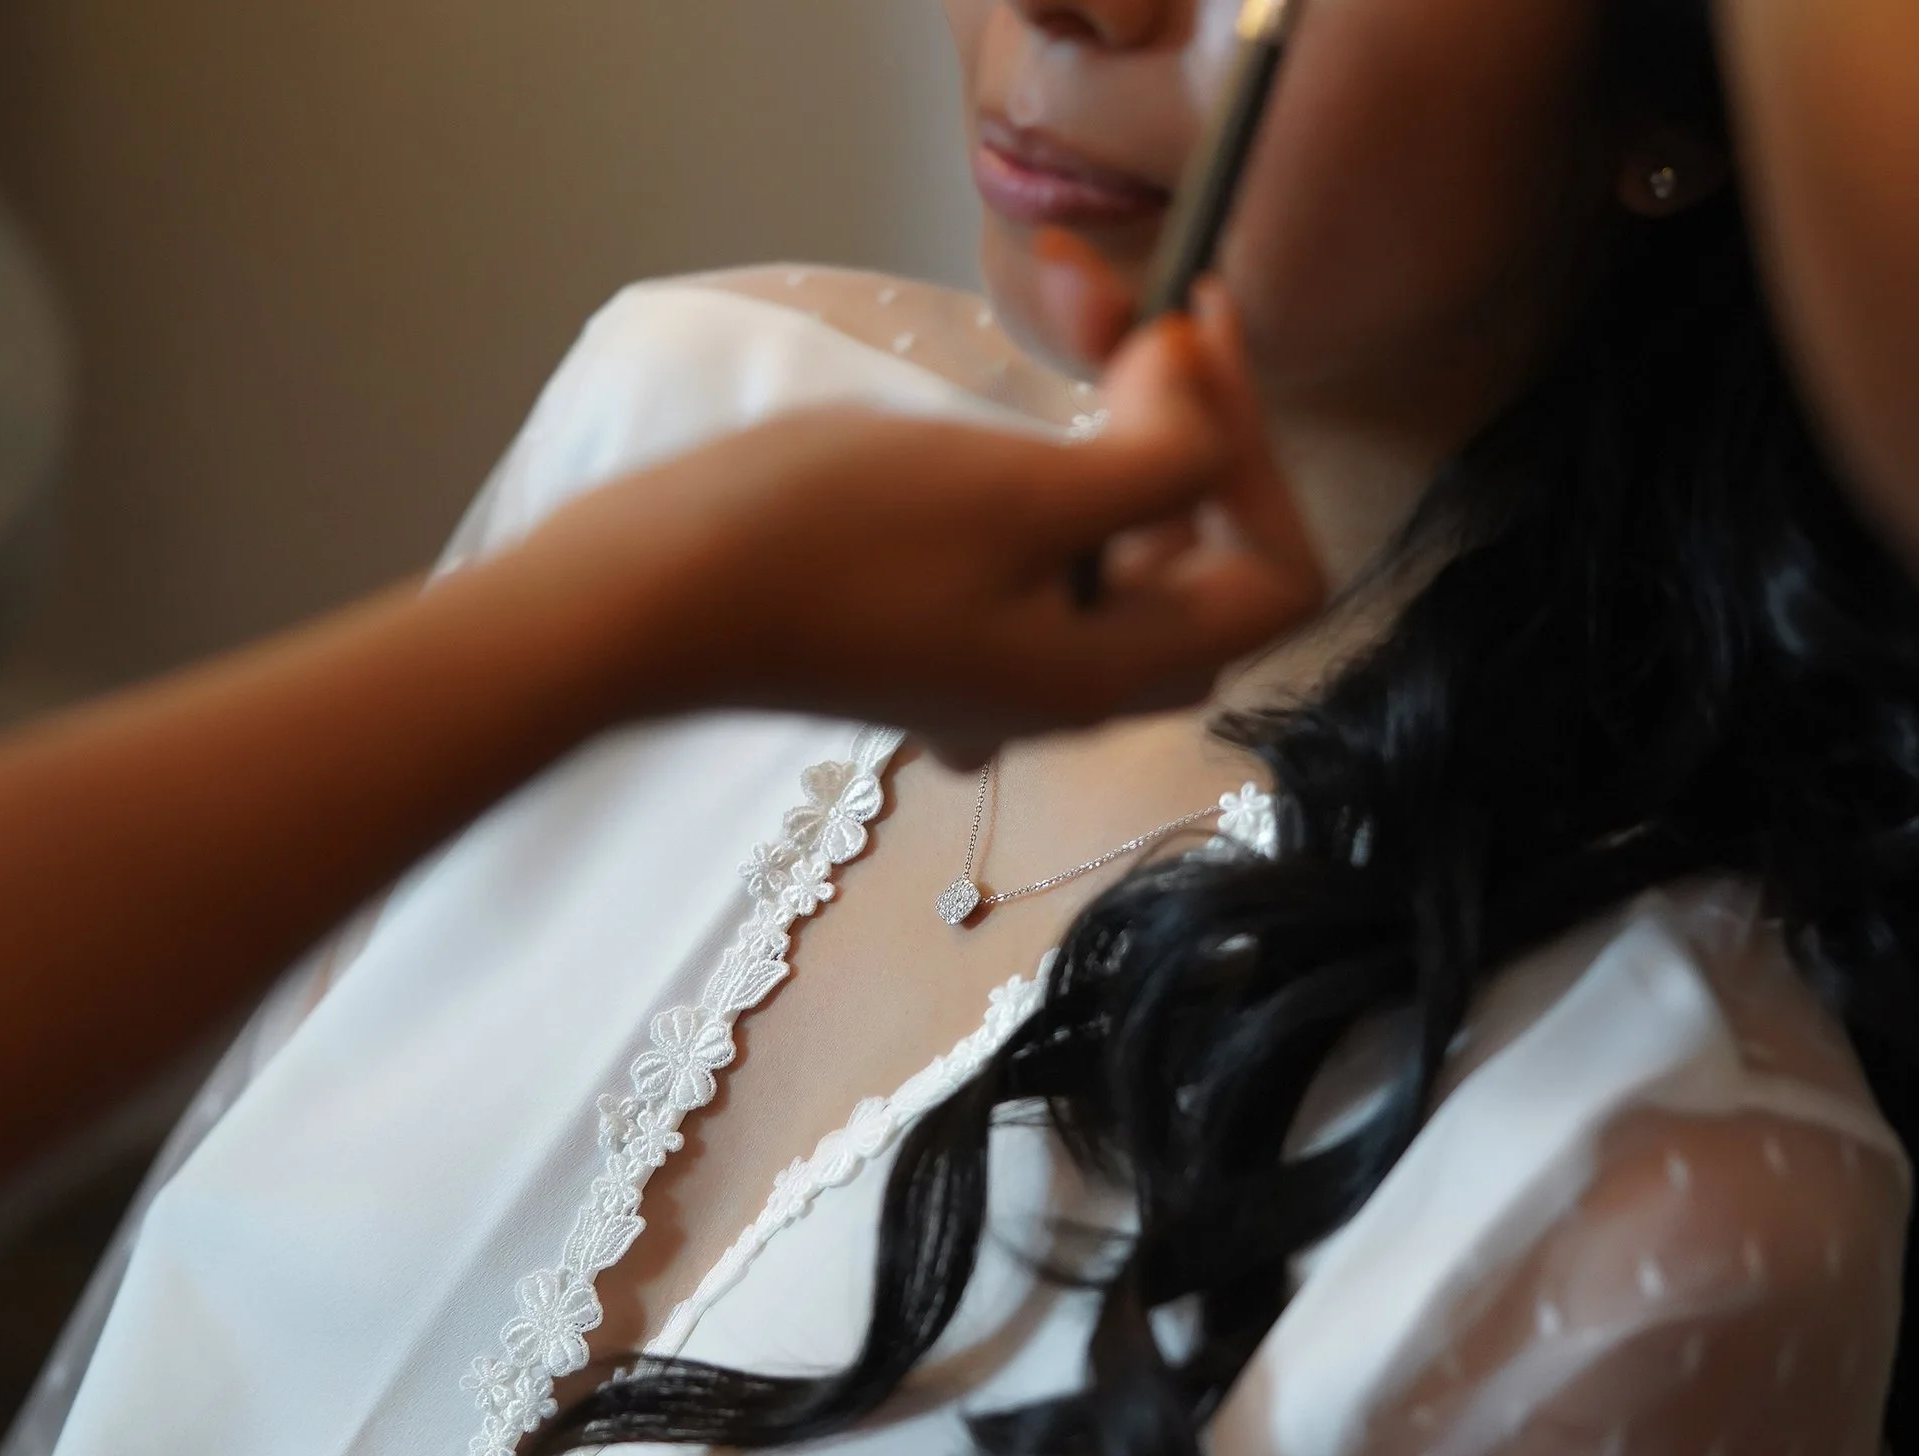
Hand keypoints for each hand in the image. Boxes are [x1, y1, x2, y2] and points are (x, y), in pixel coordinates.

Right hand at [522, 280, 1324, 754]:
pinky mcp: (937, 635)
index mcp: (1110, 670)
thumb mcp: (1021, 489)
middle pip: (1199, 553)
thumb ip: (1160, 457)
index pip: (1274, 574)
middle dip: (1182, 416)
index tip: (1188, 340)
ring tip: (1055, 321)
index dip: (1258, 452)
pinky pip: (1035, 555)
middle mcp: (1068, 687)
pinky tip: (994, 421)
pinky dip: (1040, 473)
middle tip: (1113, 305)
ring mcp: (998, 668)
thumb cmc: (825, 544)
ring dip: (1108, 426)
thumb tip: (1208, 401)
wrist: (644, 602)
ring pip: (1116, 542)